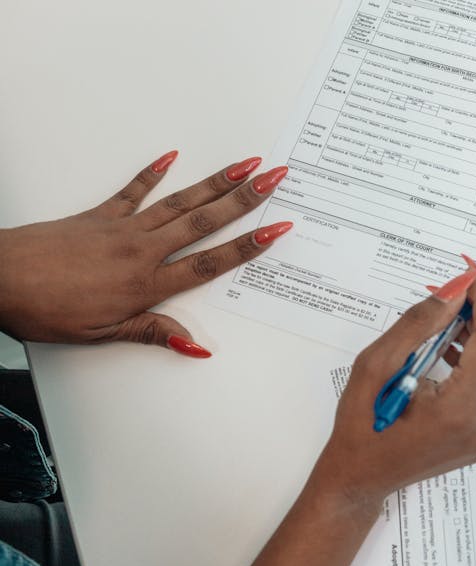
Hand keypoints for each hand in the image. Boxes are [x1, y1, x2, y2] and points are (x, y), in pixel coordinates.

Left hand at [0, 151, 292, 356]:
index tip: (276, 228)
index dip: (248, 246)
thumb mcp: (102, 335)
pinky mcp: (99, 215)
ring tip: (244, 165)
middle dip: (245, 199)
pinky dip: (153, 173)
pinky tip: (172, 157)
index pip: (210, 262)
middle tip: (275, 177)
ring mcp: (122, 228)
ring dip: (215, 182)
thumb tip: (194, 345)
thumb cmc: (46, 309)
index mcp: (146, 284)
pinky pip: (133, 191)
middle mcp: (142, 250)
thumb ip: (151, 332)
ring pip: (180, 202)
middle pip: (205, 222)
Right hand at [315, 265, 475, 507]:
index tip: (471, 278)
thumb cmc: (359, 427)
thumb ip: (416, 326)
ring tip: (446, 325)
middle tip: (455, 298)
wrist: (358, 481)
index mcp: (458, 410)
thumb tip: (452, 294)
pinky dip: (475, 365)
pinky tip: (448, 354)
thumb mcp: (374, 367)